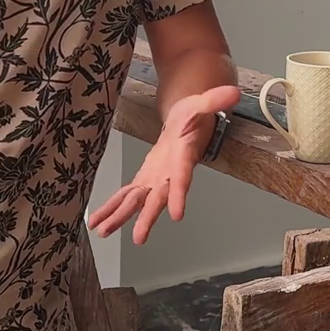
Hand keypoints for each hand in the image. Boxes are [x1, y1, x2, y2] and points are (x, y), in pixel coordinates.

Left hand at [88, 84, 240, 244]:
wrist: (187, 123)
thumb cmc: (193, 116)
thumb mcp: (202, 103)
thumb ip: (215, 100)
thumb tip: (232, 93)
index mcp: (183, 157)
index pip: (183, 177)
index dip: (179, 195)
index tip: (177, 215)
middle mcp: (169, 174)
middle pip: (158, 198)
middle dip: (148, 218)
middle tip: (138, 237)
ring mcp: (156, 179)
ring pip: (138, 202)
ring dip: (121, 217)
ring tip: (103, 232)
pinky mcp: (144, 178)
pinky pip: (126, 196)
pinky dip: (111, 208)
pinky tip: (97, 221)